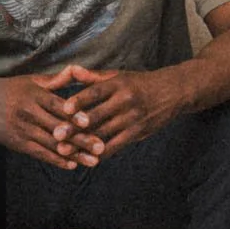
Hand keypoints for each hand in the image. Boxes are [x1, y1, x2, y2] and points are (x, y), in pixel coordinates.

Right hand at [0, 70, 91, 169]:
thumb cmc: (10, 88)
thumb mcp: (31, 80)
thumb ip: (57, 79)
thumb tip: (78, 69)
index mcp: (34, 94)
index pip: (56, 105)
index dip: (72, 114)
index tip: (89, 121)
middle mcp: (28, 113)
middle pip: (58, 128)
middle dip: (81, 139)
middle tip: (101, 147)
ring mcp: (22, 130)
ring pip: (51, 144)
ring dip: (73, 154)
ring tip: (93, 161)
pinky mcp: (16, 143)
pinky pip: (39, 153)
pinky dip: (55, 160)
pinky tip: (71, 165)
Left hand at [55, 66, 182, 162]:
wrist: (172, 92)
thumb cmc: (139, 83)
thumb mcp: (118, 76)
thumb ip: (93, 77)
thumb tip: (71, 69)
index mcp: (118, 84)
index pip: (95, 92)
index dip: (79, 101)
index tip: (63, 109)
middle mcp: (125, 100)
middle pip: (97, 116)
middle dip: (75, 127)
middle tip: (57, 135)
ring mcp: (132, 118)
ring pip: (104, 134)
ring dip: (83, 144)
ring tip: (65, 151)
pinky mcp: (138, 132)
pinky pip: (117, 146)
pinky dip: (101, 153)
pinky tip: (86, 159)